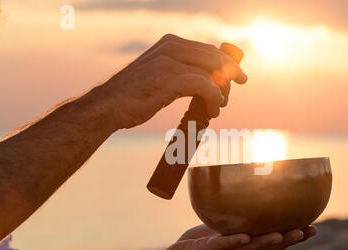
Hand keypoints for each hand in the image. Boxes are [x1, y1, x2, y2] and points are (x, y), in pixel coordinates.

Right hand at [95, 34, 246, 129]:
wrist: (108, 105)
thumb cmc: (132, 94)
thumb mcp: (157, 74)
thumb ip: (177, 70)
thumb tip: (201, 79)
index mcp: (170, 43)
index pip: (208, 48)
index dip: (226, 61)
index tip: (238, 73)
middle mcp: (172, 47)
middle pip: (215, 57)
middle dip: (231, 72)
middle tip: (240, 84)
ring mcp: (171, 62)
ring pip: (212, 71)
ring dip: (222, 90)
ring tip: (220, 105)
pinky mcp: (171, 79)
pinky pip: (205, 86)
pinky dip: (214, 98)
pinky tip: (214, 109)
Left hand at [157, 224, 317, 249]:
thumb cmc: (203, 242)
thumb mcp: (224, 228)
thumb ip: (238, 217)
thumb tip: (250, 192)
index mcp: (248, 246)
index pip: (275, 241)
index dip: (294, 236)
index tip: (314, 228)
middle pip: (268, 247)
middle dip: (288, 240)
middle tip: (307, 231)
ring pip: (249, 249)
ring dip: (266, 243)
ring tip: (282, 236)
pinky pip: (222, 246)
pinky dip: (233, 242)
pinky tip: (244, 237)